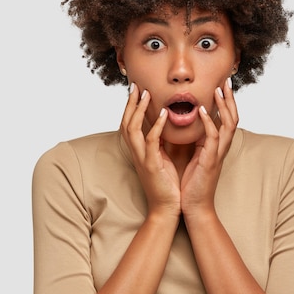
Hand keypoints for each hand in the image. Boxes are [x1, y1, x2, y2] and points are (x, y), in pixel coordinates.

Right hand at [120, 84, 180, 217]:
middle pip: (126, 122)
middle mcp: (137, 153)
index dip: (131, 106)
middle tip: (135, 85)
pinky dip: (156, 126)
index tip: (137, 89)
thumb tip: (168, 125)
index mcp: (139, 151)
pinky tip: (164, 115)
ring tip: (146, 94)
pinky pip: (151, 142)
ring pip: (133, 129)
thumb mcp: (163, 159)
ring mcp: (142, 159)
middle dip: (130, 103)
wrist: (167, 209)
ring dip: (139, 110)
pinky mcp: (151, 165)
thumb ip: (162, 142)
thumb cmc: (168, 185)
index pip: (130, 124)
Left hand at [180, 77, 238, 216]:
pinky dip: (208, 122)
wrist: (194, 206)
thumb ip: (194, 140)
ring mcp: (218, 153)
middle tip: (227, 80)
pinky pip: (213, 137)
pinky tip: (202, 110)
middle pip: (233, 116)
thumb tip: (186, 123)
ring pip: (228, 124)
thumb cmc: (192, 183)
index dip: (226, 101)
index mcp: (216, 145)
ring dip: (224, 105)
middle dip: (230, 98)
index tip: (221, 84)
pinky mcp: (210, 160)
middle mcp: (221, 147)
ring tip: (219, 89)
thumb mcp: (193, 156)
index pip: (226, 118)